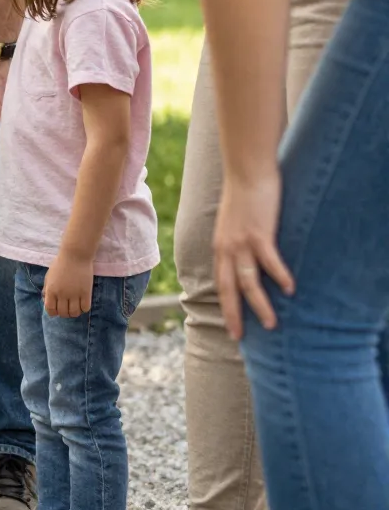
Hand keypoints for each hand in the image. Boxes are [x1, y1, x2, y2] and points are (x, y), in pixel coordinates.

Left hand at [44, 252, 92, 317]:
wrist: (75, 255)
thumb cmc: (60, 264)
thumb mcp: (49, 276)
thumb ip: (47, 289)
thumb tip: (46, 300)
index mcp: (51, 290)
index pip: (50, 309)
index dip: (53, 312)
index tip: (56, 310)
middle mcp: (62, 294)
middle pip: (63, 313)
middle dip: (64, 313)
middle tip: (67, 308)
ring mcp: (74, 294)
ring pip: (74, 313)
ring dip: (74, 313)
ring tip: (75, 307)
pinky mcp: (86, 292)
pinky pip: (85, 308)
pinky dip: (84, 309)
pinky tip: (83, 303)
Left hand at [214, 171, 293, 339]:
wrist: (246, 171)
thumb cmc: (245, 197)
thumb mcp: (235, 224)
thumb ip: (240, 242)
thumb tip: (249, 257)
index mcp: (220, 248)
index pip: (221, 283)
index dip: (225, 306)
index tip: (231, 325)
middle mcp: (226, 249)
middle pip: (229, 290)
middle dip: (234, 315)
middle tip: (240, 337)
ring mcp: (242, 242)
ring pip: (249, 282)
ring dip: (260, 305)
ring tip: (272, 324)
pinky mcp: (259, 233)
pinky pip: (269, 261)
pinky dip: (279, 276)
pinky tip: (289, 290)